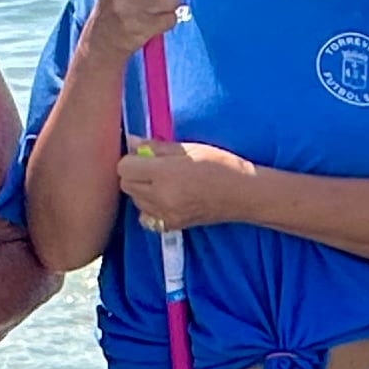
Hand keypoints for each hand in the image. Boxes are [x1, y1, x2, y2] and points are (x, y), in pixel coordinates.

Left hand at [118, 138, 256, 232]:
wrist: (243, 194)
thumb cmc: (221, 165)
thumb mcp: (190, 148)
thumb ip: (157, 147)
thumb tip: (132, 142)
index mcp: (165, 174)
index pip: (124, 167)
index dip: (133, 159)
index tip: (145, 155)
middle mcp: (160, 197)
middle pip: (126, 184)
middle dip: (135, 173)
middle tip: (155, 167)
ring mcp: (165, 214)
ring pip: (135, 200)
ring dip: (142, 190)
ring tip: (164, 183)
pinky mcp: (171, 225)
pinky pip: (145, 216)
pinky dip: (149, 207)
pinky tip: (165, 199)